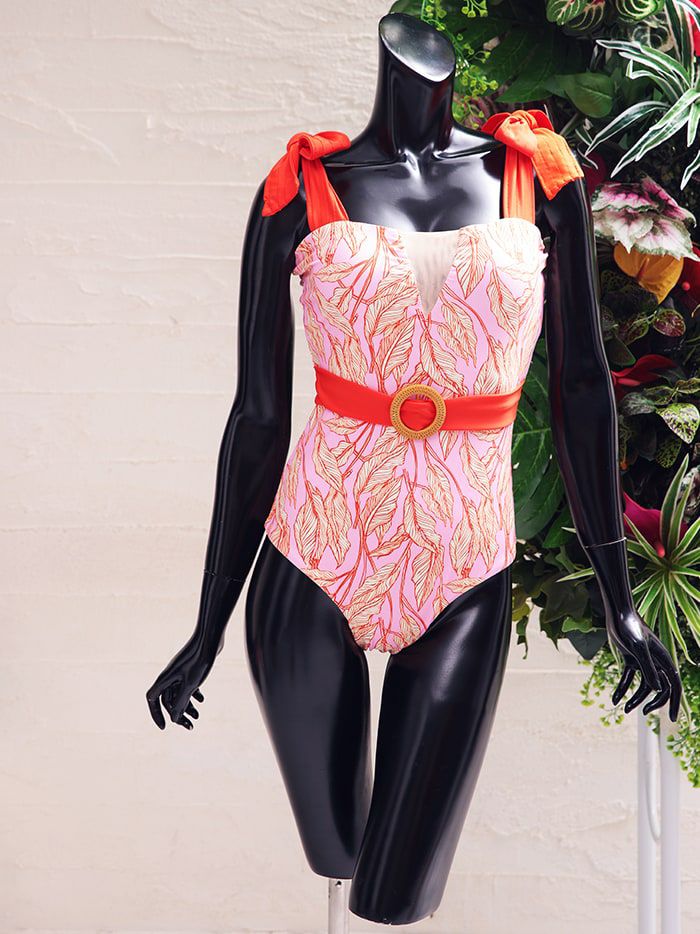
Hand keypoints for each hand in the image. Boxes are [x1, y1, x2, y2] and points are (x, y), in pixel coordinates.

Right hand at [146, 638, 213, 729]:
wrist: (210, 637)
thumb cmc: (199, 660)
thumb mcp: (191, 685)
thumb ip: (181, 702)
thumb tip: (175, 719)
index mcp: (165, 678)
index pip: (152, 700)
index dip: (156, 714)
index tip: (165, 727)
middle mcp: (169, 675)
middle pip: (168, 700)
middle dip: (178, 714)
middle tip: (190, 726)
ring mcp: (179, 671)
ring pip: (179, 693)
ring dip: (187, 706)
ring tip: (198, 716)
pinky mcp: (190, 668)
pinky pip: (187, 685)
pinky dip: (193, 694)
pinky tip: (203, 700)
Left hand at [607, 606, 681, 720]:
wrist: (617, 612)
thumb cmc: (629, 627)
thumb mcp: (638, 648)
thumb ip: (648, 668)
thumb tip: (658, 690)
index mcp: (663, 660)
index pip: (674, 686)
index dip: (674, 703)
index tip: (671, 719)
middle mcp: (655, 662)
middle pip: (660, 689)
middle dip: (653, 703)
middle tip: (644, 713)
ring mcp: (643, 660)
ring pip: (643, 685)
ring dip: (635, 699)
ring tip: (624, 709)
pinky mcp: (631, 658)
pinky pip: (629, 678)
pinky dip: (622, 688)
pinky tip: (614, 699)